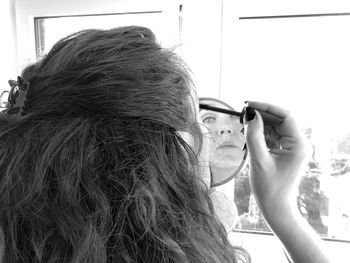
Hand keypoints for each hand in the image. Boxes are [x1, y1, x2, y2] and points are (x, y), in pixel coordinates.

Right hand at [243, 101, 331, 262]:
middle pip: (280, 120)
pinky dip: (261, 133)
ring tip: (244, 124)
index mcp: (298, 145)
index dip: (267, 107)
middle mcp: (298, 144)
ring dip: (260, 123)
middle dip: (261, 115)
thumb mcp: (259, 160)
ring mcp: (292, 147)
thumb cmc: (269, 188)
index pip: (285, 116)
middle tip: (243, 113)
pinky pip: (273, 135)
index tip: (249, 104)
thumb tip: (250, 115)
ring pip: (275, 126)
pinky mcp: (285, 151)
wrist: (276, 207)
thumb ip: (253, 135)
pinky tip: (250, 133)